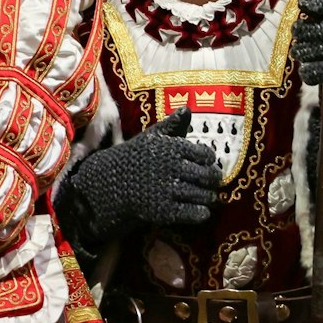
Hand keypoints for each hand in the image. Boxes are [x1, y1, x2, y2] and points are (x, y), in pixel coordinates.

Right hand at [54, 108, 219, 248]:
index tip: (206, 163)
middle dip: (213, 180)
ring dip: (208, 197)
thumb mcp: (151, 137)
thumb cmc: (134, 157)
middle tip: (211, 182)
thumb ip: (171, 124)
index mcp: (172, 148)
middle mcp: (172, 167)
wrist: (109, 183)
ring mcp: (169, 190)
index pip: (206, 155)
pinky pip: (194, 213)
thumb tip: (188, 109)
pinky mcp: (165, 210)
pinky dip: (201, 213)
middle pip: (208, 176)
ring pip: (204, 196)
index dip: (209, 160)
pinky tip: (199, 211)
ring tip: (205, 196)